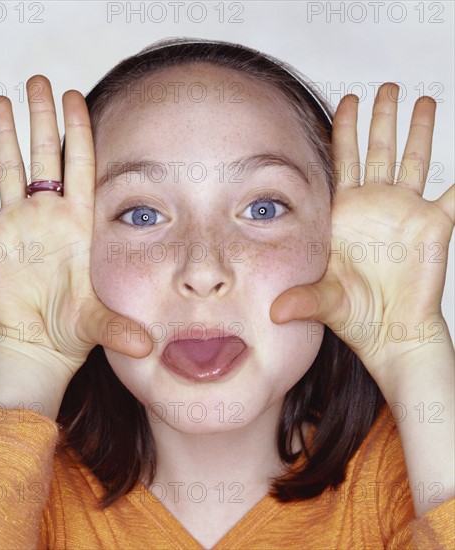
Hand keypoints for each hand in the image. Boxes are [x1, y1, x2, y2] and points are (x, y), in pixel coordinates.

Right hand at [0, 75, 153, 382]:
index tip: (76, 97)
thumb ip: (121, 329)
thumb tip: (147, 350)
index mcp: (78, 224)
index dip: (78, 134)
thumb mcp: (100, 322)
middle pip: (44, 158)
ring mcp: (16, 225)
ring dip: (2, 137)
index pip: (80, 168)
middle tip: (39, 79)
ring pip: (7, 171)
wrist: (43, 341)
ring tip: (1, 101)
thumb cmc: (75, 326)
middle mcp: (48, 215)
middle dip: (42, 120)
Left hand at [270, 83, 453, 387]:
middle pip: (376, 151)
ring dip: (418, 131)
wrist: (388, 332)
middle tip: (385, 87)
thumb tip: (275, 313)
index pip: (342, 163)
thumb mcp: (323, 301)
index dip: (344, 132)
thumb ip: (303, 300)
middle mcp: (373, 206)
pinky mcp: (433, 226)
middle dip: (380, 119)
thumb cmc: (354, 314)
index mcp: (344, 213)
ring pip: (412, 161)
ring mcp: (404, 212)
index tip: (346, 102)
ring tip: (421, 100)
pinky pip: (454, 194)